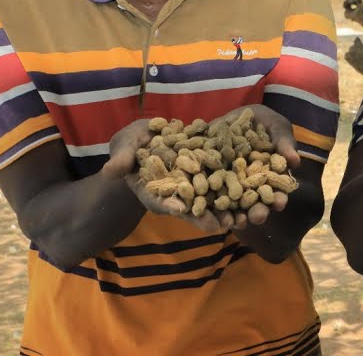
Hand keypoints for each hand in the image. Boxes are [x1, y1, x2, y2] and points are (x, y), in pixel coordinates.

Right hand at [101, 119, 232, 232]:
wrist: (150, 137)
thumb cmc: (131, 144)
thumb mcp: (124, 146)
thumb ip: (122, 158)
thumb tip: (111, 171)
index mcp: (152, 189)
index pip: (159, 200)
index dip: (168, 204)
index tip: (179, 209)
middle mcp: (175, 192)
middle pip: (188, 208)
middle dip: (202, 217)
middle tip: (218, 225)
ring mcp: (192, 185)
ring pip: (208, 201)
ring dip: (223, 210)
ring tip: (239, 218)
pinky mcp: (208, 174)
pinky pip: (222, 184)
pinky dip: (235, 190)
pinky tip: (251, 195)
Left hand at [217, 104, 296, 230]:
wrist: (235, 115)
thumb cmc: (263, 122)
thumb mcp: (276, 127)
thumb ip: (284, 143)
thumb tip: (295, 162)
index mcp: (270, 178)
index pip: (276, 193)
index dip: (278, 199)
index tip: (279, 202)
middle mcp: (251, 187)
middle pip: (255, 204)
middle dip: (257, 212)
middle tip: (258, 216)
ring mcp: (231, 185)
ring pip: (233, 205)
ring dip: (234, 215)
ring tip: (235, 222)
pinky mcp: (212, 180)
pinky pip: (210, 195)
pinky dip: (210, 204)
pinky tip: (210, 210)